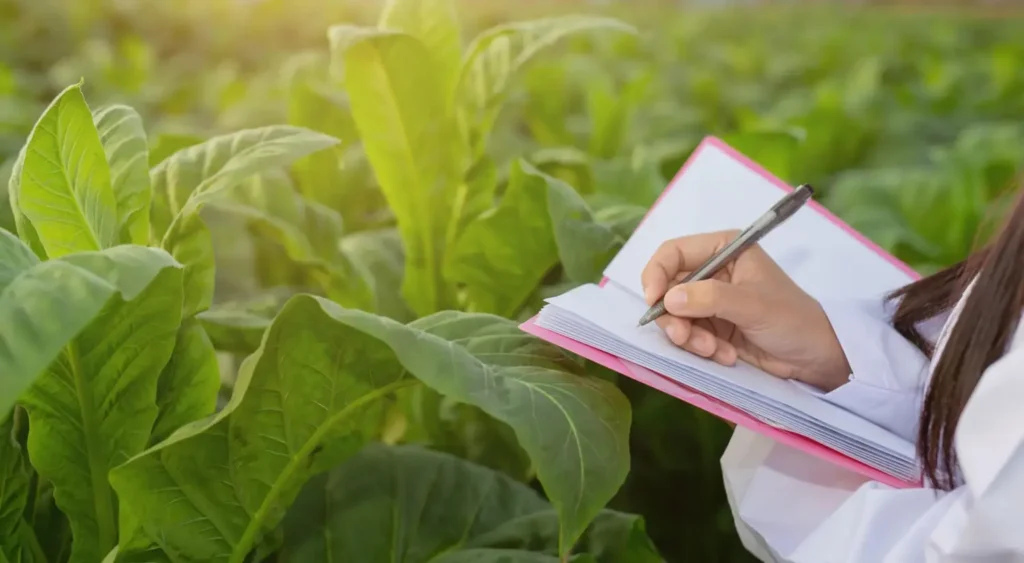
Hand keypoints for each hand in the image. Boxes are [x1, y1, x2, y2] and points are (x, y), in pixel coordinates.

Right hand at [640, 230, 851, 390]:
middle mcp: (712, 271)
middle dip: (673, 316)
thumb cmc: (791, 319)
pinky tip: (725, 355)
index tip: (654, 301)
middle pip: (667, 287)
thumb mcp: (752, 305)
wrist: (815, 358)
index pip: (673, 252)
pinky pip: (687, 335)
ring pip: (674, 315)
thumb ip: (710, 298)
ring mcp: (710, 301)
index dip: (656, 274)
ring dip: (688, 336)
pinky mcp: (712, 327)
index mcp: (723, 249)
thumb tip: (668, 299)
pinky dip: (700, 348)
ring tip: (713, 351)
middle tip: (684, 338)